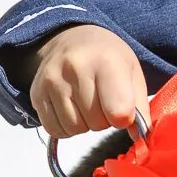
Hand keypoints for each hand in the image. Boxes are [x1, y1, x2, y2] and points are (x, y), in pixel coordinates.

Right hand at [31, 25, 149, 136]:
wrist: (73, 38)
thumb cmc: (107, 57)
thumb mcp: (133, 72)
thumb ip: (140, 107)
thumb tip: (140, 137)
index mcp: (106, 61)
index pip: (119, 111)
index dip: (124, 118)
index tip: (123, 107)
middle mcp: (74, 68)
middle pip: (97, 123)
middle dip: (104, 119)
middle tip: (102, 100)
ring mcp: (51, 80)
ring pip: (75, 128)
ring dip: (85, 123)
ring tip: (86, 101)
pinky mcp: (36, 93)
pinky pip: (55, 129)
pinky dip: (66, 126)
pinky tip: (71, 106)